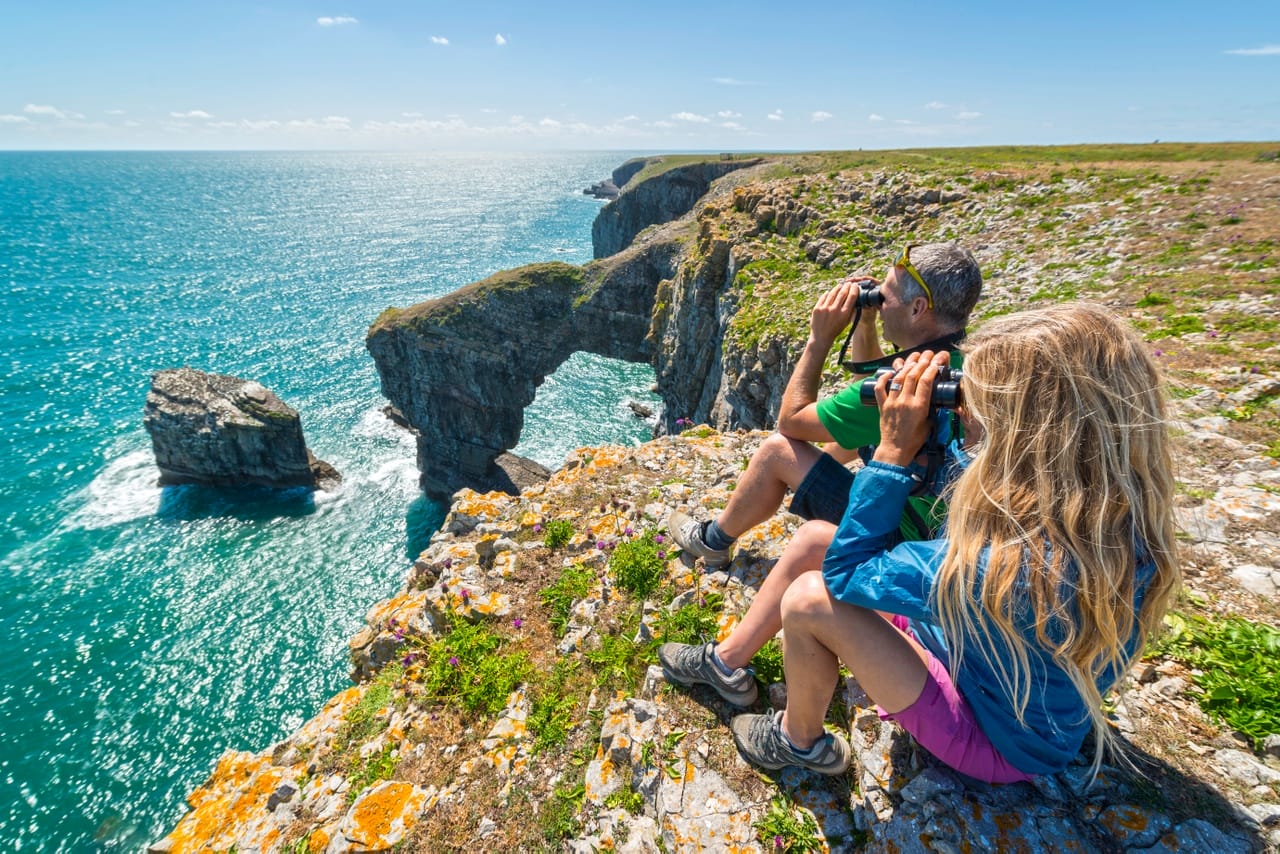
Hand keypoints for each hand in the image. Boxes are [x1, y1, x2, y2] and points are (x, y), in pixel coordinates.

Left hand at [809, 279, 869, 347]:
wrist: (821, 337)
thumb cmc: (836, 329)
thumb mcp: (846, 321)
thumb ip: (851, 310)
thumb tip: (855, 297)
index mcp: (844, 314)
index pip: (852, 297)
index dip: (854, 289)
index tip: (855, 285)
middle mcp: (835, 310)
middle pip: (842, 293)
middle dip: (846, 286)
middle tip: (848, 283)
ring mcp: (825, 309)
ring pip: (832, 293)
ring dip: (837, 288)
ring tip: (840, 286)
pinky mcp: (817, 309)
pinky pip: (823, 297)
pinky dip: (827, 294)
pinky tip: (829, 292)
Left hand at [871, 350, 949, 466]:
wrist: (895, 450)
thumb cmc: (914, 440)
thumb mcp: (929, 424)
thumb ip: (932, 409)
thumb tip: (935, 397)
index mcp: (919, 407)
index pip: (926, 381)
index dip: (932, 368)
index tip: (938, 360)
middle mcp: (905, 402)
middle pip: (913, 376)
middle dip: (921, 361)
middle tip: (928, 353)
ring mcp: (892, 403)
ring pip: (898, 379)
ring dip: (906, 365)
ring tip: (913, 356)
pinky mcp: (882, 406)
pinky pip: (880, 388)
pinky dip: (883, 378)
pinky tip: (889, 370)